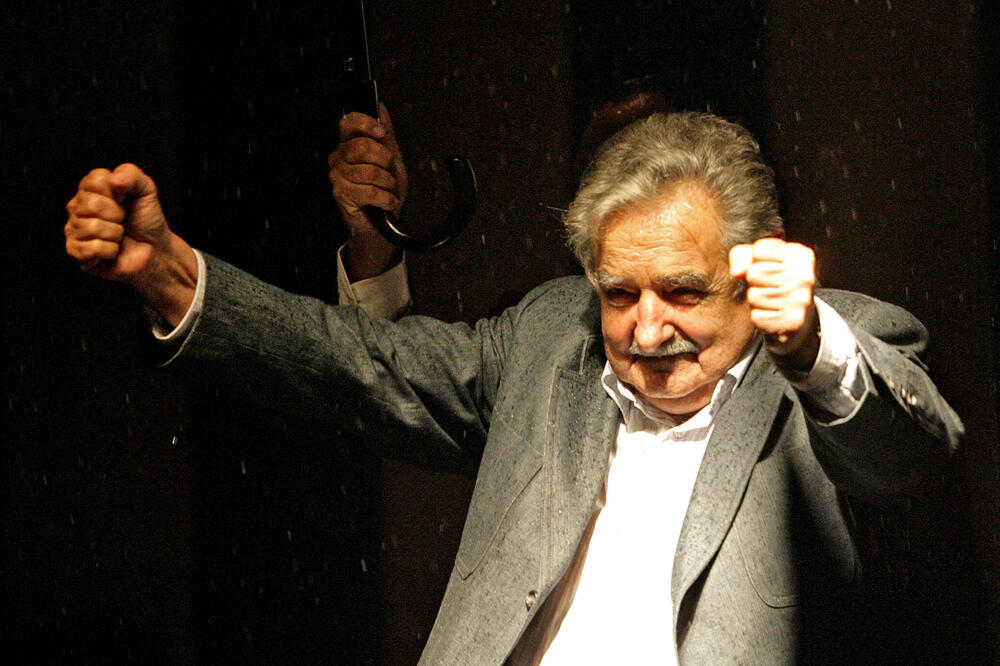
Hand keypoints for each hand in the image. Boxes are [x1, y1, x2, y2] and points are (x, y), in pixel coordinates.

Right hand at [64, 163, 196, 326]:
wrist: (157, 255)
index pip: (93, 180)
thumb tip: (115, 178)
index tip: (126, 202)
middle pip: (89, 205)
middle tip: (125, 224)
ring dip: (112, 235)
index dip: (115, 192)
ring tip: (120, 238)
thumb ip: (135, 177)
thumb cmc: (152, 224)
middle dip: (116, 216)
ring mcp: (77, 231)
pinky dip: (105, 251)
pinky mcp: (79, 253)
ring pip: (88, 227)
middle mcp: (79, 208)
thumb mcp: (149, 193)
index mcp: (94, 189)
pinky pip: (85, 248)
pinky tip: (112, 251)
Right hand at [328, 103, 406, 279]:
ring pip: (369, 171)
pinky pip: (369, 191)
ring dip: (387, 184)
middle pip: (361, 147)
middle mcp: (339, 158)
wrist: (383, 224)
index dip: (366, 124)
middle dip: (385, 161)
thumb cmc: (385, 192)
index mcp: (349, 145)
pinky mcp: (341, 195)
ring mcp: (337, 177)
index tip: (381, 133)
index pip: (348, 123)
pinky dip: (385, 198)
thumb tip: (381, 108)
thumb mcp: (393, 160)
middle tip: (390, 172)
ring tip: (387, 190)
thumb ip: (387, 135)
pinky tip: (387, 202)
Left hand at [729, 238, 818, 368]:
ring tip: (771, 301)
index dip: (755, 260)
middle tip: (769, 287)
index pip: (759, 250)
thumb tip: (736, 271)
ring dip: (756, 301)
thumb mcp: (762, 260)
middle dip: (754, 282)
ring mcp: (801, 300)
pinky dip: (760, 317)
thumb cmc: (775, 282)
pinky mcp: (794, 322)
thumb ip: (743, 256)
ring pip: (753, 295)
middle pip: (753, 272)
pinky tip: (773, 315)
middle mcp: (804, 276)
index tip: (768, 267)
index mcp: (800, 255)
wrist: (798, 319)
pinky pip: (757, 316)